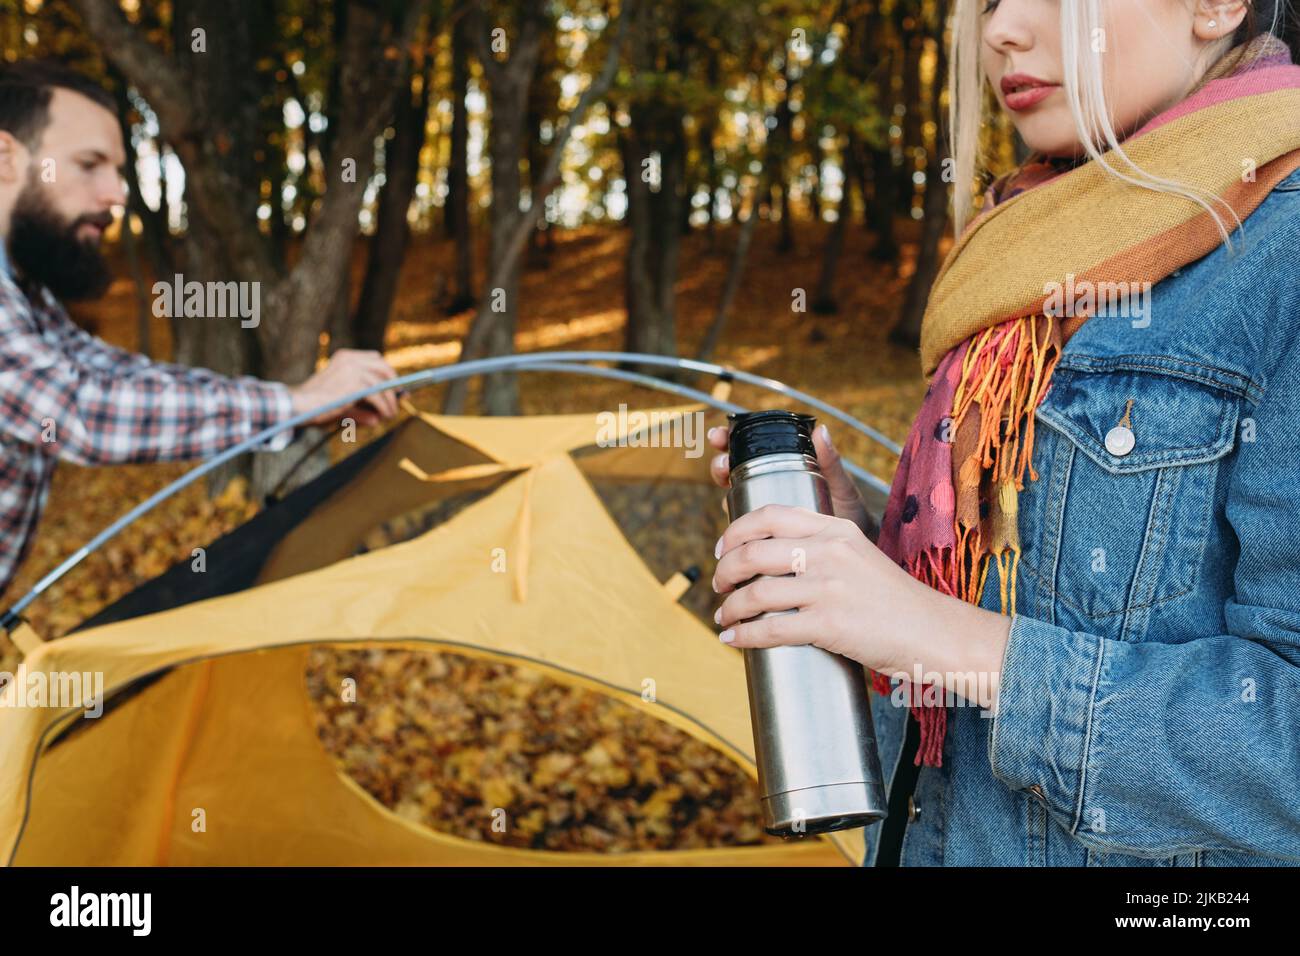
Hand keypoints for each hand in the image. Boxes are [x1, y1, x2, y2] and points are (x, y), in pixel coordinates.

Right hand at [289, 349, 398, 427]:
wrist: (299, 406)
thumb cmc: (316, 406)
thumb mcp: (342, 403)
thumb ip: (361, 408)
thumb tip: (379, 419)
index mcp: (345, 357)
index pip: (375, 359)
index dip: (388, 373)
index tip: (396, 387)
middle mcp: (350, 359)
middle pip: (384, 367)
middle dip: (394, 384)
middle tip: (398, 400)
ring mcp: (353, 370)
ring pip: (383, 384)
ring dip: (390, 401)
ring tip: (390, 414)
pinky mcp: (355, 384)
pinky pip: (378, 396)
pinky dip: (384, 407)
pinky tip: (384, 416)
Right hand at [707, 422, 877, 540]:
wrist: (853, 553)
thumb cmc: (849, 513)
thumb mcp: (840, 485)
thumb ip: (831, 461)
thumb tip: (821, 430)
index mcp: (785, 467)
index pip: (751, 448)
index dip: (730, 439)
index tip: (719, 436)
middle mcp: (769, 485)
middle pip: (733, 469)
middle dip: (720, 462)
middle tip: (721, 463)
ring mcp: (763, 509)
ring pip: (732, 494)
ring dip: (722, 485)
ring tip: (724, 480)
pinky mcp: (762, 535)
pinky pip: (740, 526)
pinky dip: (731, 522)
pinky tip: (730, 518)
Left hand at [711, 503, 1010, 708]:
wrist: (934, 632)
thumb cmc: (894, 600)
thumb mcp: (860, 554)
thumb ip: (823, 546)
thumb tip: (775, 552)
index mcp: (836, 529)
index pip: (770, 515)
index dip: (736, 531)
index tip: (722, 549)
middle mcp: (829, 552)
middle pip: (753, 552)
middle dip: (725, 570)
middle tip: (719, 585)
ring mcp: (828, 588)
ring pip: (755, 592)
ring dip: (729, 607)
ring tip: (724, 616)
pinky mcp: (829, 624)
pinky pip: (770, 629)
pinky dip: (743, 635)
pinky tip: (733, 639)